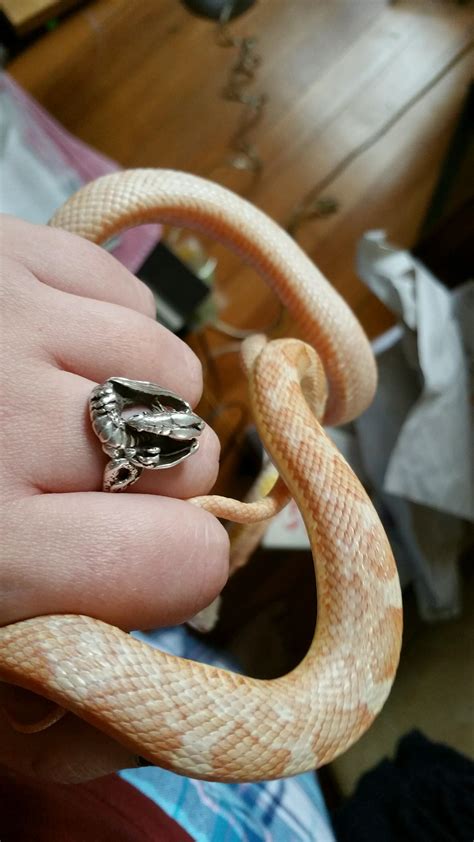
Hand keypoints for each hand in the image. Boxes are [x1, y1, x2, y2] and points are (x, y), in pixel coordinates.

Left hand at [0, 215, 228, 780]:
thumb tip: (131, 637)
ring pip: (172, 368)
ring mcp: (9, 318)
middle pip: (191, 459)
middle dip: (160, 486)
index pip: (181, 559)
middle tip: (96, 488)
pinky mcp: (0, 247)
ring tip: (78, 412)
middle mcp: (6, 425)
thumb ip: (33, 647)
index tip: (144, 562)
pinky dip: (113, 332)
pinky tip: (58, 352)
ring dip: (146, 403)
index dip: (177, 570)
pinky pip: (127, 294)